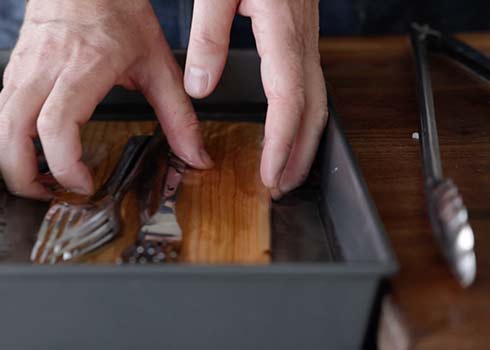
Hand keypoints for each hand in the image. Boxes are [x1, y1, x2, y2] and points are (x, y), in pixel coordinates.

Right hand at [0, 0, 212, 199]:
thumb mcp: (157, 64)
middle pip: (9, 135)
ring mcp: (21, 70)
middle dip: (23, 179)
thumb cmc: (119, 12)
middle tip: (51, 196)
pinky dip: (5, 143)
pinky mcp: (11, 72)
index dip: (65, 166)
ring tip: (38, 181)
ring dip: (7, 164)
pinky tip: (31, 153)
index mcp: (83, 67)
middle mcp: (44, 70)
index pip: (55, 126)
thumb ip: (178, 115)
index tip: (84, 183)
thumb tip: (194, 156)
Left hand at [184, 0, 326, 198]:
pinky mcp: (297, 35)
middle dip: (299, 154)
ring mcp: (304, 38)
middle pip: (311, 109)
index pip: (287, 102)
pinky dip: (299, 115)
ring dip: (303, 140)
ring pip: (315, 99)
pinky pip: (307, 84)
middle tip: (282, 188)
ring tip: (285, 170)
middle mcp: (301, 40)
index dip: (280, 144)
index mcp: (283, 31)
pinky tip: (285, 128)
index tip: (269, 175)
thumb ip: (209, 36)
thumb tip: (201, 87)